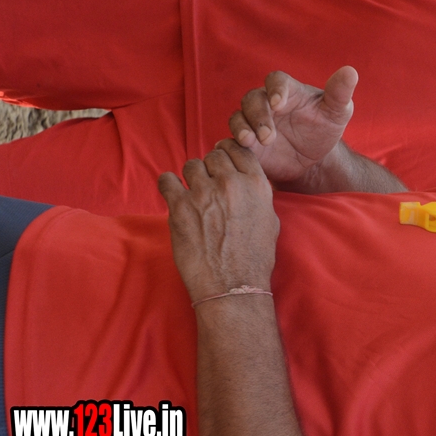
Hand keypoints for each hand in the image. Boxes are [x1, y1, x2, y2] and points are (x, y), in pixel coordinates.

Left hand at [158, 139, 279, 302]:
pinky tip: (174, 196)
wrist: (233, 286)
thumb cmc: (254, 258)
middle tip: (209, 187)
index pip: (239, 149)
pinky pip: (166, 180)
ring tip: (193, 197)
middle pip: (213, 156)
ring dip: (191, 178)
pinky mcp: (179, 207)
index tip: (223, 164)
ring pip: (191, 165)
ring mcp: (203, 194)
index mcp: (256, 185)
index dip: (229, 154)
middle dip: (210, 169)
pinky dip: (168, 185)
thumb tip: (246, 182)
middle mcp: (230, 184)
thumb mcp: (269, 221)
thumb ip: (257, 196)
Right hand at [230, 67, 356, 189]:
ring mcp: (253, 122)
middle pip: (252, 99)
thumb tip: (350, 71)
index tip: (279, 103)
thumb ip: (340, 93)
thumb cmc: (324, 130)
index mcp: (287, 90)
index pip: (276, 80)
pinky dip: (233, 143)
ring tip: (252, 142)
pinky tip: (242, 150)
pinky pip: (232, 138)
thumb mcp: (337, 113)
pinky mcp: (246, 142)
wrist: (313, 161)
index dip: (275, 89)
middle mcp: (266, 103)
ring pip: (239, 117)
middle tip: (269, 136)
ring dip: (243, 128)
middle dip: (259, 115)